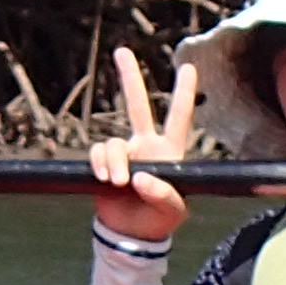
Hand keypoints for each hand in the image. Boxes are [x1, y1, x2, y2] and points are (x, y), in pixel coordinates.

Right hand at [89, 47, 196, 246]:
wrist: (130, 233)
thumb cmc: (159, 219)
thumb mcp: (173, 209)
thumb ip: (163, 193)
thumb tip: (138, 177)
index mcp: (170, 152)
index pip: (179, 118)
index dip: (183, 93)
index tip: (188, 67)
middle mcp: (145, 145)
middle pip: (137, 106)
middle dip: (129, 78)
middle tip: (121, 51)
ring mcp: (123, 153)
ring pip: (113, 143)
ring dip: (113, 160)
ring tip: (116, 182)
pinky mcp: (103, 164)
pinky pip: (98, 155)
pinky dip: (100, 164)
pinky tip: (104, 178)